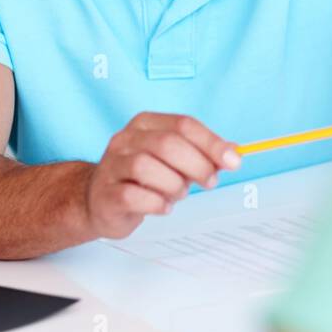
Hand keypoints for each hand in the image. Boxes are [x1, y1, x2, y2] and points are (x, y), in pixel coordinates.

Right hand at [85, 112, 239, 239]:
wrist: (98, 200)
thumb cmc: (142, 178)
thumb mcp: (174, 160)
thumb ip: (202, 154)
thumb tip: (234, 152)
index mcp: (145, 124)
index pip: (183, 125)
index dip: (212, 143)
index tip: (234, 161)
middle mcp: (125, 139)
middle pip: (167, 143)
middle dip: (197, 165)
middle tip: (210, 182)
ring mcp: (112, 165)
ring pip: (146, 167)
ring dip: (174, 185)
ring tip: (178, 194)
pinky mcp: (106, 194)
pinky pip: (133, 196)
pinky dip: (156, 203)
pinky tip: (163, 207)